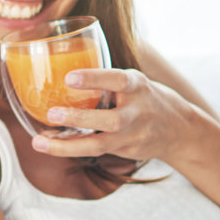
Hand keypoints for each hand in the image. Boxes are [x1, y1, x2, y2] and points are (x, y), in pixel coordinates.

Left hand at [33, 68, 204, 164]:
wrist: (179, 130)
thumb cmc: (145, 98)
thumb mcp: (134, 82)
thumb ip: (107, 80)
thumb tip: (59, 67)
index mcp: (138, 85)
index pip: (118, 79)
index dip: (94, 79)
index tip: (69, 77)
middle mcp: (138, 111)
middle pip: (111, 120)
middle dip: (80, 118)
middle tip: (52, 113)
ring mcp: (133, 135)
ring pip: (100, 144)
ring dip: (67, 145)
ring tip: (40, 142)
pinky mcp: (125, 151)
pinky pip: (95, 152)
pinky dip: (71, 149)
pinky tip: (49, 145)